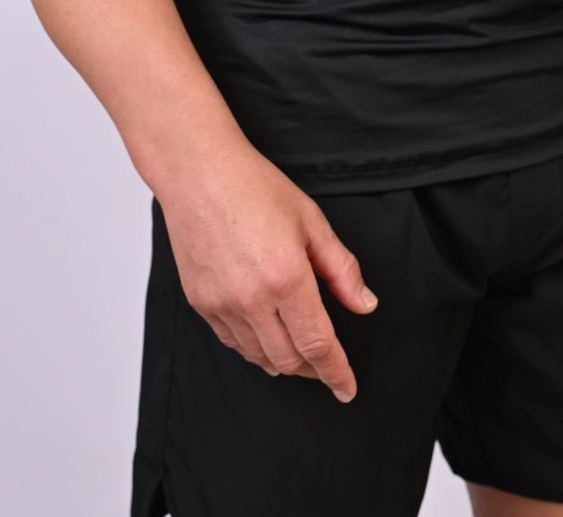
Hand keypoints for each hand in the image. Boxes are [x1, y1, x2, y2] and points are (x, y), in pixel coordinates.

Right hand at [156, 133, 378, 402]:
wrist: (198, 173)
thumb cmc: (254, 186)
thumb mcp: (311, 220)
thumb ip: (341, 268)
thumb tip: (364, 304)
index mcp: (287, 278)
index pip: (318, 344)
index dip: (336, 372)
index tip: (347, 389)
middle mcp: (252, 300)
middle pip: (289, 359)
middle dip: (313, 370)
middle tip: (328, 367)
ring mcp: (222, 305)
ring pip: (259, 357)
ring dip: (284, 363)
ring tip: (300, 355)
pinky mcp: (200, 303)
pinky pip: (232, 343)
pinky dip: (254, 349)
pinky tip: (265, 337)